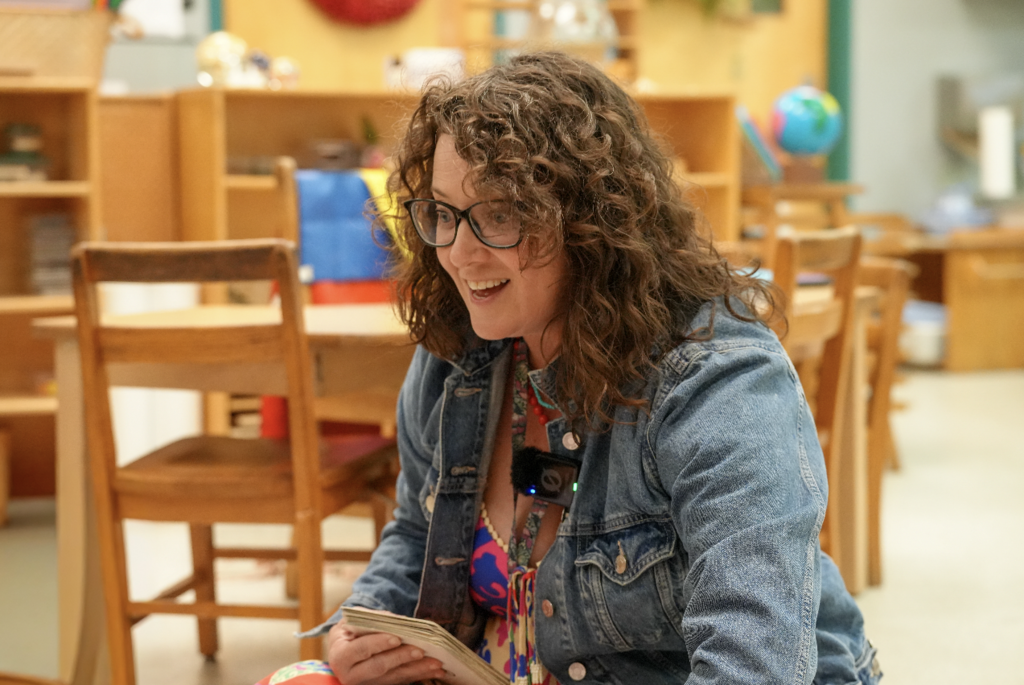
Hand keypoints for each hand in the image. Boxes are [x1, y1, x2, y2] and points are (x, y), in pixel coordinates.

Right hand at [327, 620, 447, 684]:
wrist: (345, 649)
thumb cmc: (351, 631)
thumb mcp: (354, 620)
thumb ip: (371, 619)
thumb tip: (395, 620)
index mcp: (340, 655)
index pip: (361, 649)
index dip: (379, 644)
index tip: (397, 638)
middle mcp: (351, 675)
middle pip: (379, 667)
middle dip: (401, 658)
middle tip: (421, 650)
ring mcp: (366, 684)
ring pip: (394, 678)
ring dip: (417, 670)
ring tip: (436, 663)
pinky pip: (402, 682)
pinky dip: (420, 675)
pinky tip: (435, 670)